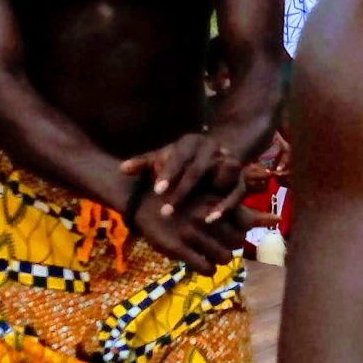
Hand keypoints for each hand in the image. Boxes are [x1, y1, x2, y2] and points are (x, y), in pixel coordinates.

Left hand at [119, 133, 246, 226]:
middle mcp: (213, 149)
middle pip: (198, 170)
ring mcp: (229, 164)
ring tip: (194, 218)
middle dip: (182, 191)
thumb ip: (143, 164)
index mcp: (190, 141)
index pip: (178, 156)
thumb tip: (122, 169)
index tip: (156, 191)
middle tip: (165, 212)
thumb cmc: (180, 160)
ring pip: (220, 179)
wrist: (213, 157)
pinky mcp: (240, 181)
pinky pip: (236, 194)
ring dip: (207, 200)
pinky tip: (210, 220)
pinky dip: (224, 207)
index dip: (168, 173)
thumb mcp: (162, 158)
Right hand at [124, 188, 253, 276]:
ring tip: (210, 252)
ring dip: (220, 258)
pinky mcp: (176, 248)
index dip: (250, 226)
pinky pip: (204, 268)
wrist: (142, 199)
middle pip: (238, 242)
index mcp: (216, 201)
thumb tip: (277, 219)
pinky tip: (200, 261)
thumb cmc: (185, 198)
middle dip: (231, 244)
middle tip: (219, 240)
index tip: (248, 227)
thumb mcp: (212, 196)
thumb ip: (244, 210)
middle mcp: (206, 216)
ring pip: (224, 258)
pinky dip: (206, 268)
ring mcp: (191, 232)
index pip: (246, 220)